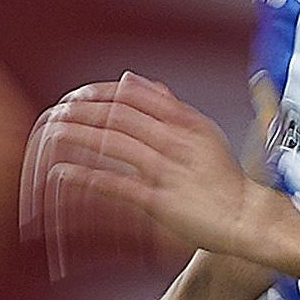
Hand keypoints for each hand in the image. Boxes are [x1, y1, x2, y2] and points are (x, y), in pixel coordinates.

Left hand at [29, 73, 290, 265]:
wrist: (247, 217)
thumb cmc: (224, 179)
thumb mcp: (203, 131)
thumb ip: (170, 106)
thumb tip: (135, 81)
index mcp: (186, 121)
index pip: (134, 96)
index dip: (100, 93)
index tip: (78, 95)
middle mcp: (176, 140)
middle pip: (119, 115)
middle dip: (83, 111)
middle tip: (57, 111)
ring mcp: (167, 170)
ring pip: (114, 144)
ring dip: (79, 136)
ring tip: (52, 133)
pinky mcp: (159, 201)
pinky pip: (116, 185)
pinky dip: (87, 178)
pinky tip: (64, 174)